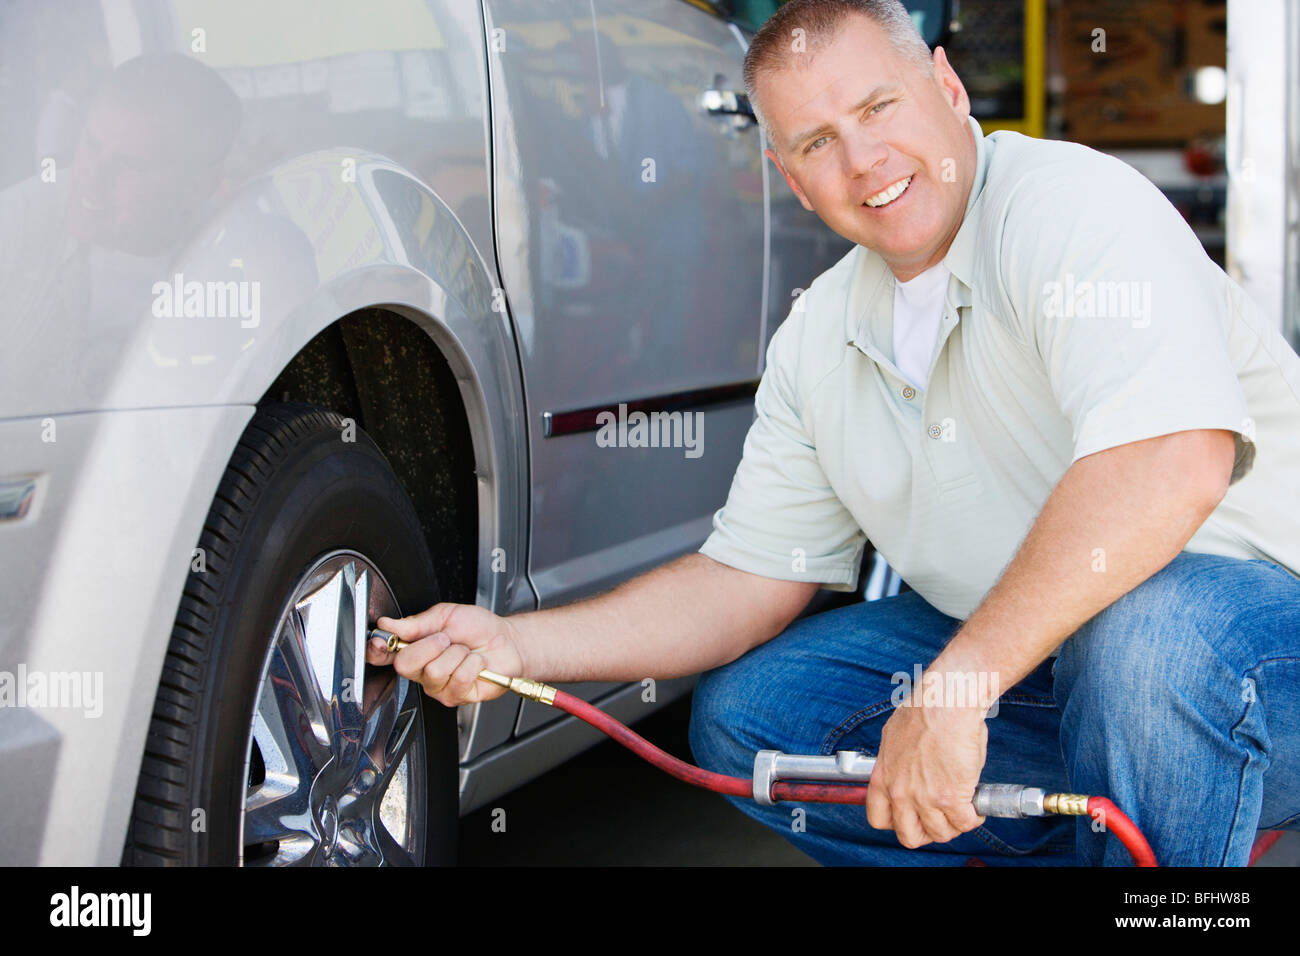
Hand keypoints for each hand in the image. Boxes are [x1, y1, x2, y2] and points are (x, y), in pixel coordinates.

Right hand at [365, 603, 525, 705]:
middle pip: (405, 665)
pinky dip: (471, 664)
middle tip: (446, 639)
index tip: (380, 640)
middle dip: (429, 645)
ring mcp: (438, 686)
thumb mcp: (446, 615)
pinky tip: (475, 663)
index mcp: (415, 648)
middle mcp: (422, 670)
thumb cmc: (479, 629)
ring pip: (434, 671)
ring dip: (456, 654)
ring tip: (465, 651)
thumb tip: (388, 623)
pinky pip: (457, 679)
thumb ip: (416, 622)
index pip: (384, 655)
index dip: (377, 649)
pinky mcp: (456, 696)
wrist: (507, 642)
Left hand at [864, 684, 988, 848]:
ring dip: (953, 825)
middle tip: (940, 819)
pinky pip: (964, 823)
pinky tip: (975, 807)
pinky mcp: (951, 798)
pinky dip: (973, 818)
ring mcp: (924, 798)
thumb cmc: (924, 710)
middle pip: (909, 835)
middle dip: (927, 832)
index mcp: (883, 777)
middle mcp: (900, 792)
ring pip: (940, 833)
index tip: (911, 817)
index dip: (897, 822)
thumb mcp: (893, 737)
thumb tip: (906, 769)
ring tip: (961, 811)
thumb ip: (896, 762)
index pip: (878, 819)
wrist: (945, 702)